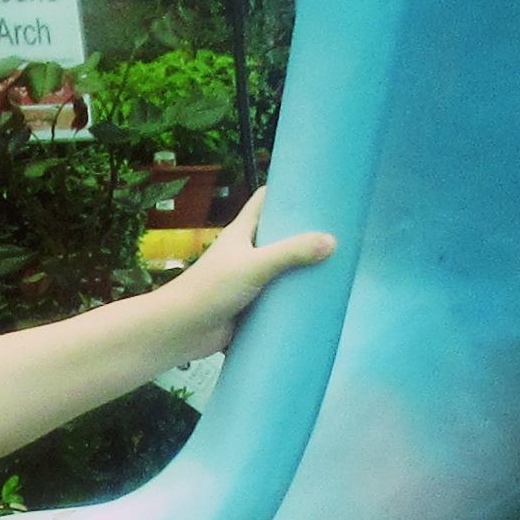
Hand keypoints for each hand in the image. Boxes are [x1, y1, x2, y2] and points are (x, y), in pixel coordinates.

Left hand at [147, 196, 337, 351]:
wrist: (181, 330)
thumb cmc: (211, 288)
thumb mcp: (254, 265)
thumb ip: (291, 253)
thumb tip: (331, 241)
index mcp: (242, 232)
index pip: (264, 201)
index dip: (286, 191)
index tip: (315, 189)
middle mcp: (245, 253)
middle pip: (278, 236)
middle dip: (303, 235)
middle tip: (338, 234)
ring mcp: (248, 280)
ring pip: (280, 270)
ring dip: (300, 271)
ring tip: (337, 267)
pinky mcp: (251, 307)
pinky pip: (276, 299)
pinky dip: (292, 299)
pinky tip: (318, 302)